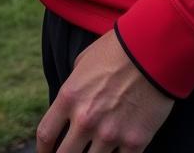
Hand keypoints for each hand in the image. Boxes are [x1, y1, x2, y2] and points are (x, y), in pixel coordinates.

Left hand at [35, 31, 173, 152]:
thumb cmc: (116, 51)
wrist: (151, 51)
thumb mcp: (83, 63)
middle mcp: (86, 119)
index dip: (42, 150)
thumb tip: (70, 107)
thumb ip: (73, 88)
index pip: (45, 134)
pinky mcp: (135, 142)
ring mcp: (110, 134)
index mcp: (69, 97)